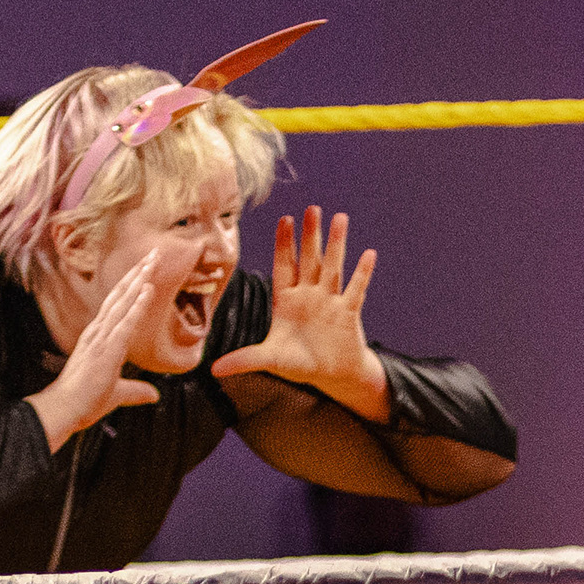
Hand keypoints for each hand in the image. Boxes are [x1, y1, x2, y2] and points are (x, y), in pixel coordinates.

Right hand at [32, 255, 163, 449]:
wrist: (63, 410)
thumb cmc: (83, 401)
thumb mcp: (116, 394)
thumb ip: (135, 391)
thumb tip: (154, 395)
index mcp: (98, 337)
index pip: (117, 305)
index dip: (132, 286)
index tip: (145, 269)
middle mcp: (98, 332)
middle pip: (120, 295)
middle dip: (137, 273)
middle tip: (153, 254)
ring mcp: (101, 338)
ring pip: (123, 302)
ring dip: (139, 280)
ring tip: (153, 261)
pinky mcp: (106, 349)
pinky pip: (125, 322)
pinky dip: (137, 304)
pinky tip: (148, 289)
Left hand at [208, 207, 385, 417]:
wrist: (332, 375)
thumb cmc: (300, 363)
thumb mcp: (270, 360)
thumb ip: (244, 360)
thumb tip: (214, 370)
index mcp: (287, 300)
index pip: (285, 266)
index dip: (284, 244)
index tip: (285, 219)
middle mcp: (309, 295)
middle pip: (310, 259)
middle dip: (310, 235)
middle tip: (311, 208)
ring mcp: (330, 301)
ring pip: (333, 267)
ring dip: (336, 244)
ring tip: (340, 218)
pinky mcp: (348, 313)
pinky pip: (356, 289)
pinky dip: (362, 273)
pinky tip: (369, 254)